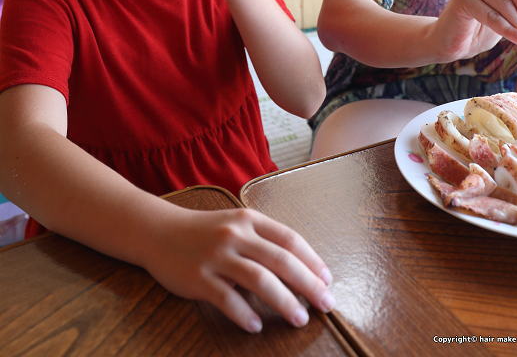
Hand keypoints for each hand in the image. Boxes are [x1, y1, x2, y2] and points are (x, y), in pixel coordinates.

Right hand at [145, 207, 333, 333]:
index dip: (312, 260)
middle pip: (281, 261)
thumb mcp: (236, 225)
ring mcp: (217, 256)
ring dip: (284, 302)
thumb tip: (299, 269)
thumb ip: (263, 241)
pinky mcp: (198, 277)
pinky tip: (256, 326)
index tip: (327, 280)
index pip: (290, 239)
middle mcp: (236, 235)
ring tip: (299, 319)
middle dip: (308, 285)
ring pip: (259, 280)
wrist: (159, 232)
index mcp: (249, 220)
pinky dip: (244, 314)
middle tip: (326, 305)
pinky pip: (226, 298)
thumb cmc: (205, 232)